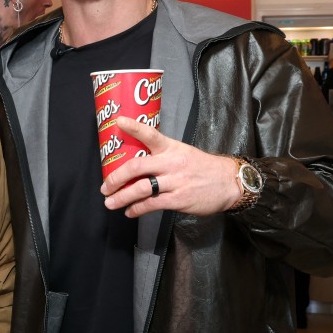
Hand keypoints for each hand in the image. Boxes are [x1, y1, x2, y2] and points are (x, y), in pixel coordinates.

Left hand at [100, 116, 240, 217]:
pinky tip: (130, 211)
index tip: (118, 121)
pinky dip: (137, 209)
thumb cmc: (202, 167)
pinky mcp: (178, 199)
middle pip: (137, 166)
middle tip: (104, 187)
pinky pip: (152, 204)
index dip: (133, 127)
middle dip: (116, 177)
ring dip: (122, 197)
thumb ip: (162, 156)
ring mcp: (174, 182)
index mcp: (171, 148)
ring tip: (110, 202)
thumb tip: (136, 163)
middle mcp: (171, 163)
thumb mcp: (183, 152)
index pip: (151, 134)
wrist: (228, 182)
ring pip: (140, 189)